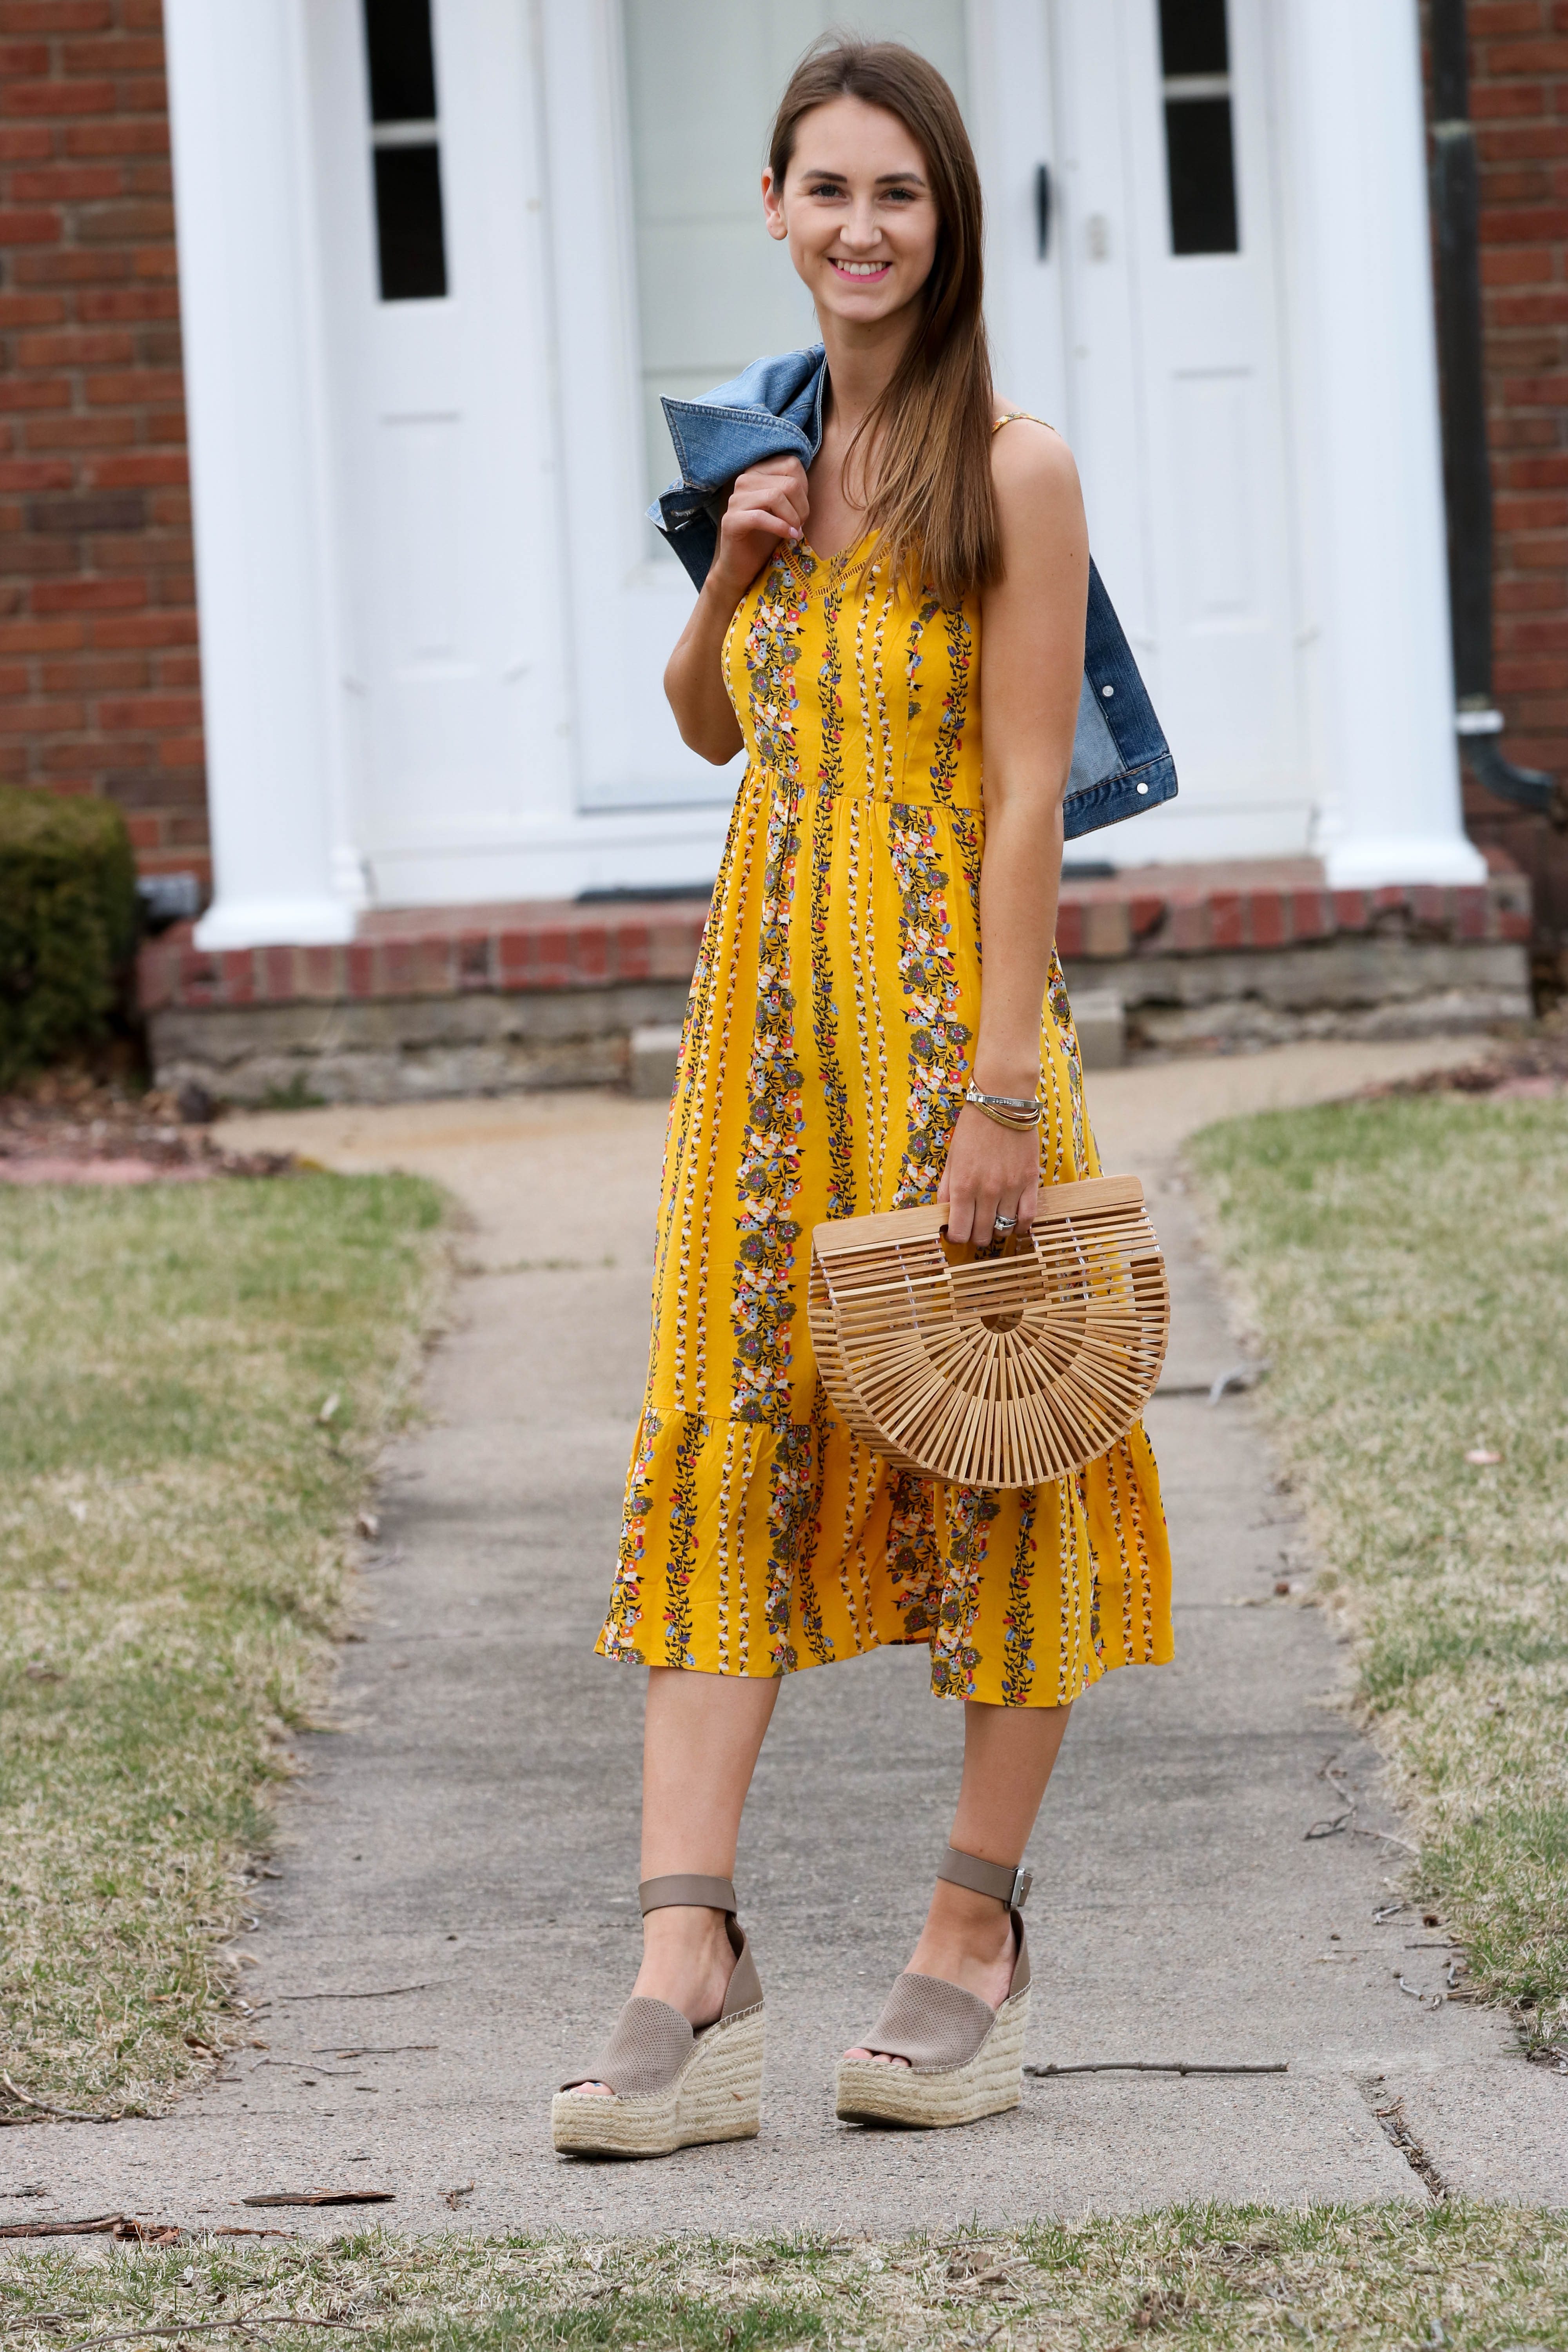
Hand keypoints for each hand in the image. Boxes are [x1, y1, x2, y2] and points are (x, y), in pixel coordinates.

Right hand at [708, 456, 808, 602]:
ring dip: (793, 517)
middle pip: (788, 482)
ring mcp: (735, 499)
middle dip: (802, 507)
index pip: (791, 464)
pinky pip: (761, 517)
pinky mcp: (731, 520)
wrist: (742, 566)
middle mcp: (744, 480)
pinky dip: (780, 528)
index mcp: (758, 472)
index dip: (805, 488)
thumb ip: (792, 490)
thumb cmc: (766, 536)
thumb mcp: (785, 508)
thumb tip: (806, 481)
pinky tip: (789, 536)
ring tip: (795, 531)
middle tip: (801, 525)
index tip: (802, 509)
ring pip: (776, 496)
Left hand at [937, 1105, 1038, 1245]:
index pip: (960, 1231)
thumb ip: (947, 1189)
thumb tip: (944, 1214)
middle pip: (982, 1235)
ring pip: (1004, 1229)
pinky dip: (1020, 1225)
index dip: (956, 1237)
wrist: (1001, 1102)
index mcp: (963, 1186)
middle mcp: (987, 1191)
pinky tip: (1014, 1222)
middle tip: (974, 1227)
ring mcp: (1011, 1188)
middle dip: (975, 1237)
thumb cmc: (972, 1128)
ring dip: (997, 1230)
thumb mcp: (951, 1159)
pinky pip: (1028, 1216)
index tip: (957, 1233)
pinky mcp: (1030, 1181)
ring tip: (993, 1222)